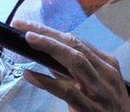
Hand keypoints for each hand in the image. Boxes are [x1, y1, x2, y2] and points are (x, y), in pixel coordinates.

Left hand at [12, 20, 129, 111]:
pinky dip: (47, 82)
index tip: (28, 25)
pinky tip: (30, 75)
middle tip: (21, 25)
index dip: (50, 31)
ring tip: (28, 39)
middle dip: (47, 33)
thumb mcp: (95, 84)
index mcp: (106, 63)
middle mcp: (106, 72)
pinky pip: (67, 92)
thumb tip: (47, 55)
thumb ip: (72, 71)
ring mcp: (101, 90)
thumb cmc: (108, 107)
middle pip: (74, 45)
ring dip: (50, 47)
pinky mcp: (92, 109)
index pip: (76, 40)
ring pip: (75, 61)